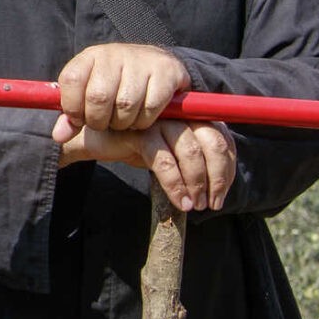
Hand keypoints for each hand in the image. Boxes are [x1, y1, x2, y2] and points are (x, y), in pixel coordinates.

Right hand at [53, 114, 236, 211]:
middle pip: (213, 141)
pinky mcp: (140, 131)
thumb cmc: (133, 146)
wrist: (92, 139)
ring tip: (194, 205)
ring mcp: (159, 119)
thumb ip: (190, 160)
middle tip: (212, 203)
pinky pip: (164, 160)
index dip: (227, 168)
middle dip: (218, 176)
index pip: (222, 137)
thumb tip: (217, 188)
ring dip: (198, 183)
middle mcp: (178, 113)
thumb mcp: (168, 153)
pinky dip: (176, 184)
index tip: (221, 194)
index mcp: (190, 115)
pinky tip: (180, 202)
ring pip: (190, 151)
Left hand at [57, 43, 190, 133]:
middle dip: (99, 120)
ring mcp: (142, 60)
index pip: (71, 80)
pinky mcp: (166, 70)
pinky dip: (144, 121)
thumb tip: (59, 136)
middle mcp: (114, 53)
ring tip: (124, 119)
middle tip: (105, 123)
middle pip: (98, 96)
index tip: (79, 119)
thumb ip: (72, 116)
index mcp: (90, 56)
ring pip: (126, 104)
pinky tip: (142, 116)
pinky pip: (150, 107)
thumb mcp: (89, 95)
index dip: (72, 107)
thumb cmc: (116, 86)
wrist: (156, 66)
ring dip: (123, 122)